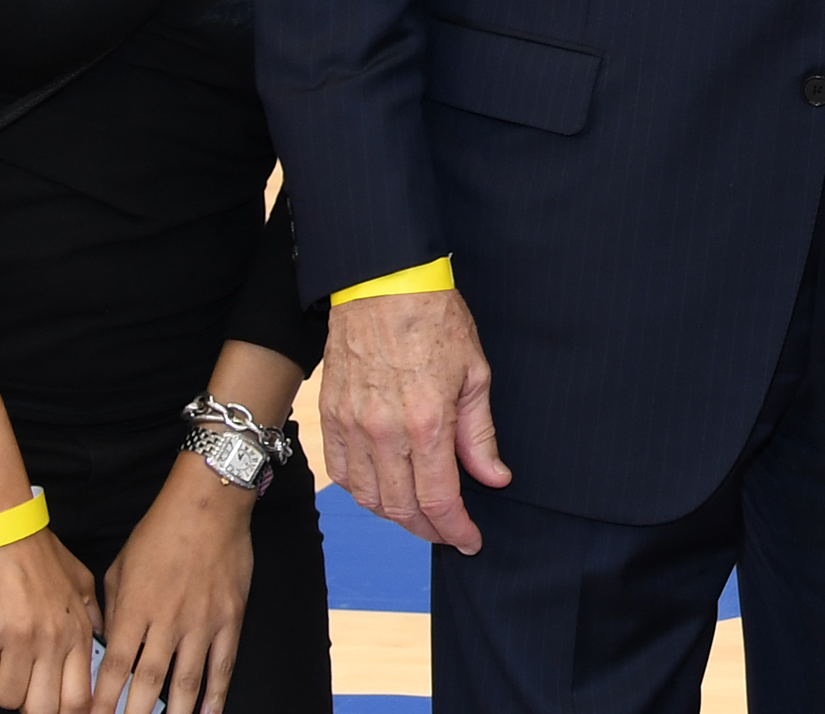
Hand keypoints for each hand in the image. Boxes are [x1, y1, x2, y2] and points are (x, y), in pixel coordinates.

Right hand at [0, 527, 99, 712]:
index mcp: (77, 630)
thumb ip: (91, 615)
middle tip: (26, 694)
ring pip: (7, 697)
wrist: (2, 529)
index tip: (57, 711)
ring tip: (5, 662)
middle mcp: (51, 640)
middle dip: (32, 708)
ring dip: (3, 686)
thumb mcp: (80, 581)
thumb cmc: (38, 553)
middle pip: (43, 708)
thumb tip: (101, 641)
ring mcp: (18, 639)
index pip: (80, 697)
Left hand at [96, 464, 253, 713]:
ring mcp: (202, 621)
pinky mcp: (229, 617)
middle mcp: (167, 620)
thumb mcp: (120, 568)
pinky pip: (223, 663)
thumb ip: (113, 609)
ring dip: (177, 712)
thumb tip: (111, 644)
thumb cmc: (158, 533)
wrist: (208, 504)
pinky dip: (217, 692)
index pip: (114, 668)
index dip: (102, 700)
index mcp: (134, 608)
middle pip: (149, 681)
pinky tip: (210, 713)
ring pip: (187, 679)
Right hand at [315, 290, 507, 554]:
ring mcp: (352, 425)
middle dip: (429, 529)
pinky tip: (383, 490)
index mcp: (427, 421)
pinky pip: (342, 473)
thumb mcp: (475, 374)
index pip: (439, 499)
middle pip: (401, 508)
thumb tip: (494, 478)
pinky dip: (363, 492)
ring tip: (420, 514)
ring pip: (369, 497)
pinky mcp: (331, 415)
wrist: (382, 283)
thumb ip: (480, 435)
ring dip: (396, 515)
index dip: (456, 529)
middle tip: (449, 531)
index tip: (470, 541)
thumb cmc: (435, 320)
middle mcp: (384, 431)